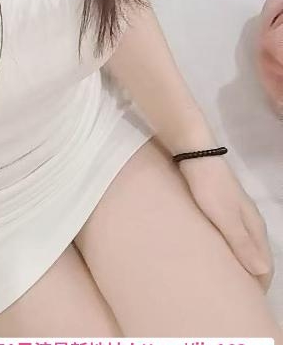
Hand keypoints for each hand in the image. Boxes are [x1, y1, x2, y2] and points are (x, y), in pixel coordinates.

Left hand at [178, 155, 273, 291]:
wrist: (193, 152)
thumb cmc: (209, 186)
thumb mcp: (224, 216)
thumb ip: (242, 242)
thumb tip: (262, 271)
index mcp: (253, 225)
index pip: (264, 263)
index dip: (259, 284)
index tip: (248, 304)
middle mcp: (248, 219)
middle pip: (255, 255)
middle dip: (249, 277)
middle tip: (234, 297)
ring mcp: (234, 211)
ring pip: (242, 244)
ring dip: (237, 263)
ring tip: (222, 280)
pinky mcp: (218, 204)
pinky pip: (228, 234)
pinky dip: (226, 248)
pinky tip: (211, 253)